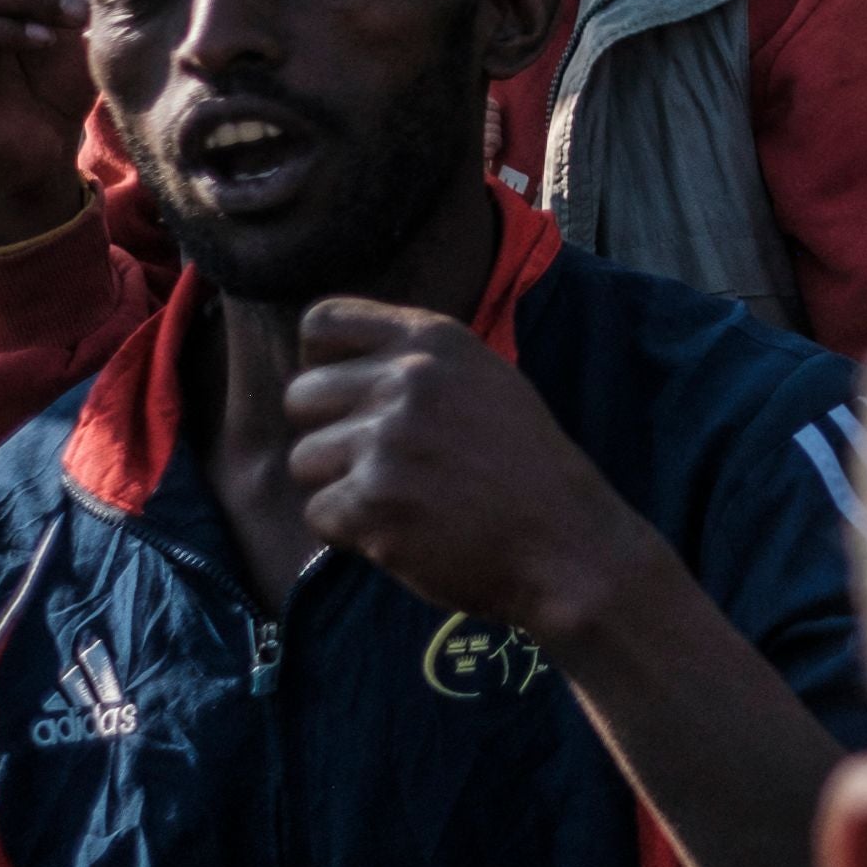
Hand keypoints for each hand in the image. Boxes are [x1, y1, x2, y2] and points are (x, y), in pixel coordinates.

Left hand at [287, 300, 665, 642]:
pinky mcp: (374, 503)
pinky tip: (400, 532)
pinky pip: (317, 514)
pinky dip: (349, 532)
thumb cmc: (524, 468)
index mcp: (434, 340)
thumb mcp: (484, 381)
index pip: (322, 323)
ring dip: (339, 487)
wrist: (566, 542)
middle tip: (377, 466)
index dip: (322, 366)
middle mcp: (407, 380)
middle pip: (301, 396)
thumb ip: (414, 364)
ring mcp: (388, 441)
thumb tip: (329, 368)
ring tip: (399, 501)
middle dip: (327, 436)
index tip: (350, 399)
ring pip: (303, 461)